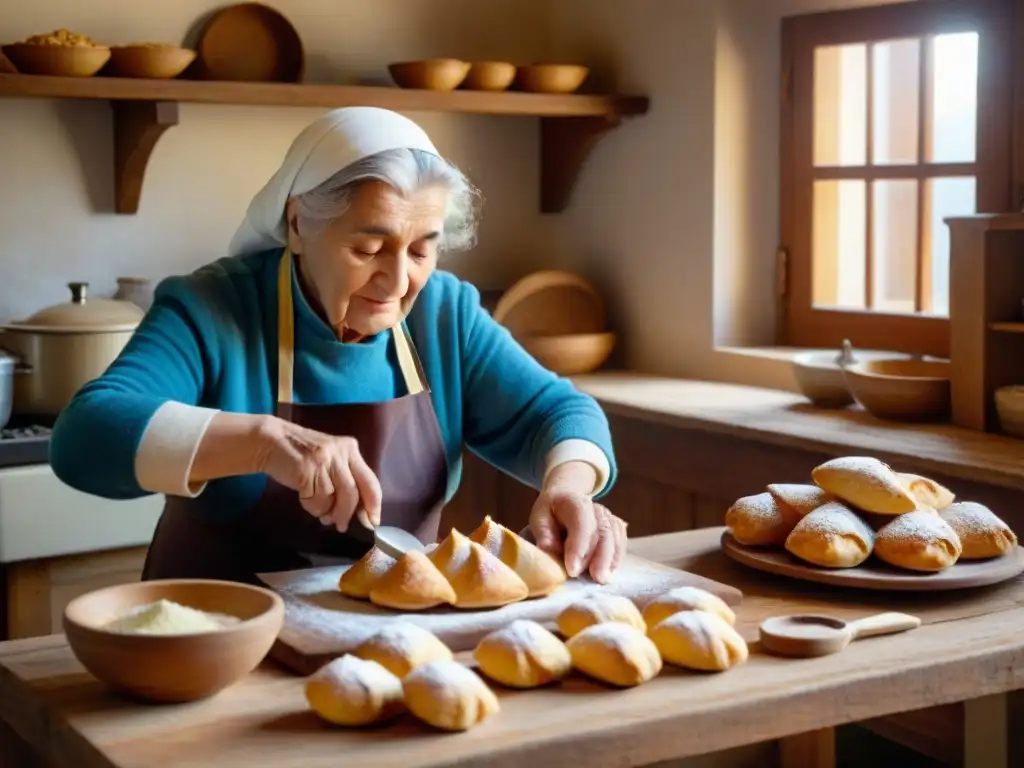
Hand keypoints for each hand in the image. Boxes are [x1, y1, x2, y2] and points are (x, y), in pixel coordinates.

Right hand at [254, 416, 382, 531]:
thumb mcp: (329, 459)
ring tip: (322, 515)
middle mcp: (341, 453)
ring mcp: (323, 460)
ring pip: (334, 499)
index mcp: (350, 449)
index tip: (373, 522)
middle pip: (353, 493)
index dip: (373, 505)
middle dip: (347, 514)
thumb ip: (344, 478)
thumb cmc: (301, 454)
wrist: (270, 440)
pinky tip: (305, 499)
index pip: (370, 481)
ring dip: (327, 512)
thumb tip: (357, 511)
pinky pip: (316, 500)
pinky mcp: (306, 469)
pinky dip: (312, 507)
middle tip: (341, 526)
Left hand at [528, 462, 626, 582]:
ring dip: (610, 560)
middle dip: (599, 558)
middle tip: (594, 578)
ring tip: (602, 579)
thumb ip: (544, 534)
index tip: (572, 570)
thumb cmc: (551, 514)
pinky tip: (609, 571)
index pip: (581, 523)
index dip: (578, 547)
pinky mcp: (615, 526)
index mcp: (573, 502)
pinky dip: (617, 557)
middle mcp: (595, 507)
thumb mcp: (539, 519)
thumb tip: (549, 549)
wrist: (565, 499)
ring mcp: (607, 516)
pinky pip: (621, 541)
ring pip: (615, 537)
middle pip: (603, 531)